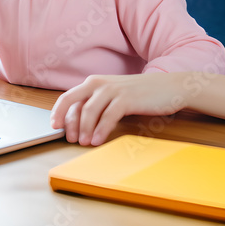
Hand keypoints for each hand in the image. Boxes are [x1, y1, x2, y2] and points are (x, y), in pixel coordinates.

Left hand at [50, 72, 189, 145]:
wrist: (170, 87)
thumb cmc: (141, 94)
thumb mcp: (114, 96)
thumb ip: (97, 104)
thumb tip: (78, 123)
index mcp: (94, 82)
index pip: (68, 97)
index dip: (59, 112)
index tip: (55, 127)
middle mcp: (100, 83)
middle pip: (73, 102)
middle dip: (69, 123)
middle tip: (70, 139)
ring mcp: (113, 90)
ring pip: (89, 110)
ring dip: (84, 129)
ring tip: (83, 143)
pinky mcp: (126, 99)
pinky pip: (108, 116)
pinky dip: (100, 130)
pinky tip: (97, 141)